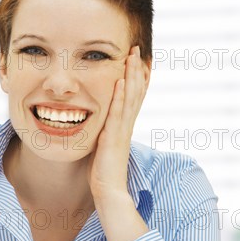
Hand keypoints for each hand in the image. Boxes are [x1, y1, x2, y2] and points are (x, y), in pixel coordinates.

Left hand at [87, 45, 150, 199]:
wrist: (108, 191)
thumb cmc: (104, 171)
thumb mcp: (105, 145)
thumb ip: (106, 131)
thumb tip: (101, 123)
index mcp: (124, 125)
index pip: (134, 96)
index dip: (137, 77)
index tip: (138, 59)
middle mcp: (126, 124)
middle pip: (136, 91)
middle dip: (136, 69)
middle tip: (137, 49)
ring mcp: (122, 129)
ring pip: (130, 97)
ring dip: (131, 75)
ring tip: (132, 56)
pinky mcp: (114, 136)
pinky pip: (118, 112)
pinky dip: (121, 96)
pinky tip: (121, 81)